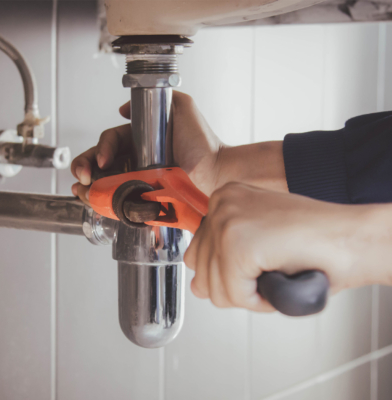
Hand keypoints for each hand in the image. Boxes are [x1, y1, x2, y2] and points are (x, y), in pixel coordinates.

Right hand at [72, 91, 225, 203]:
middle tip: (82, 176)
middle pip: (100, 162)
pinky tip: (92, 202)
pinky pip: (118, 201)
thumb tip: (123, 109)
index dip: (102, 148)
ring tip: (82, 190)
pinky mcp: (143, 199)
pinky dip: (101, 203)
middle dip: (85, 167)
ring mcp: (138, 181)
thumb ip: (159, 98)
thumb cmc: (204, 143)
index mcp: (140, 141)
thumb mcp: (182, 107)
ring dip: (87, 186)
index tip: (105, 160)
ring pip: (104, 182)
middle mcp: (136, 160)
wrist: (217, 171)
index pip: (111, 141)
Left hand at [184, 182, 391, 311]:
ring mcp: (227, 221)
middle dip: (236, 285)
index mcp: (224, 198)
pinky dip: (260, 300)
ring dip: (250, 293)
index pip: (198, 253)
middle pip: (201, 271)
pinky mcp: (238, 243)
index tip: (258, 263)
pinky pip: (235, 295)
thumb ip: (223, 256)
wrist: (354, 237)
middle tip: (269, 270)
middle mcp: (220, 203)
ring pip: (215, 288)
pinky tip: (281, 277)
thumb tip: (198, 286)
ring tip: (277, 272)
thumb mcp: (258, 238)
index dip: (229, 272)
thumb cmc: (317, 242)